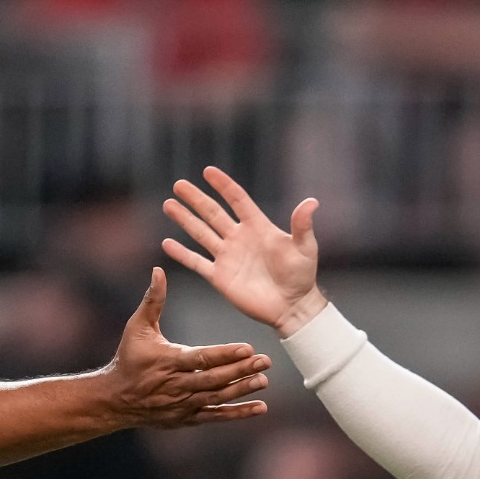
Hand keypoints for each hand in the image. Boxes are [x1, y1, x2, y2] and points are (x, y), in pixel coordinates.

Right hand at [104, 267, 270, 427]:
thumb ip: (153, 300)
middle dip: (241, 371)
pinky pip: (215, 416)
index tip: (248, 348)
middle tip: (265, 361)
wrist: (115, 399)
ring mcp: (183, 404)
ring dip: (242, 390)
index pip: (201, 358)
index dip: (225, 354)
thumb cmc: (129, 358)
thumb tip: (158, 270)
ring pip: (217, 397)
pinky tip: (260, 407)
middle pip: (214, 379)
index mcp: (168, 361)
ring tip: (263, 380)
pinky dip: (238, 413)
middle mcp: (177, 385)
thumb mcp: (137, 327)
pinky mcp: (187, 418)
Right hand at [162, 166, 328, 336]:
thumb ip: (302, 225)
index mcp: (257, 227)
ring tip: (168, 204)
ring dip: (184, 219)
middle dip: (195, 198)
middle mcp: (239, 238)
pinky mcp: (220, 277)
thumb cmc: (302, 276)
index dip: (223, 185)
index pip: (237, 200)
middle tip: (179, 185)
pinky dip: (182, 253)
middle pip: (212, 213)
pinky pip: (197, 262)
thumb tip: (311, 202)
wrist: (292, 307)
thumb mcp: (305, 247)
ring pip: (201, 233)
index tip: (208, 171)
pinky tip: (167, 243)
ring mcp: (227, 257)